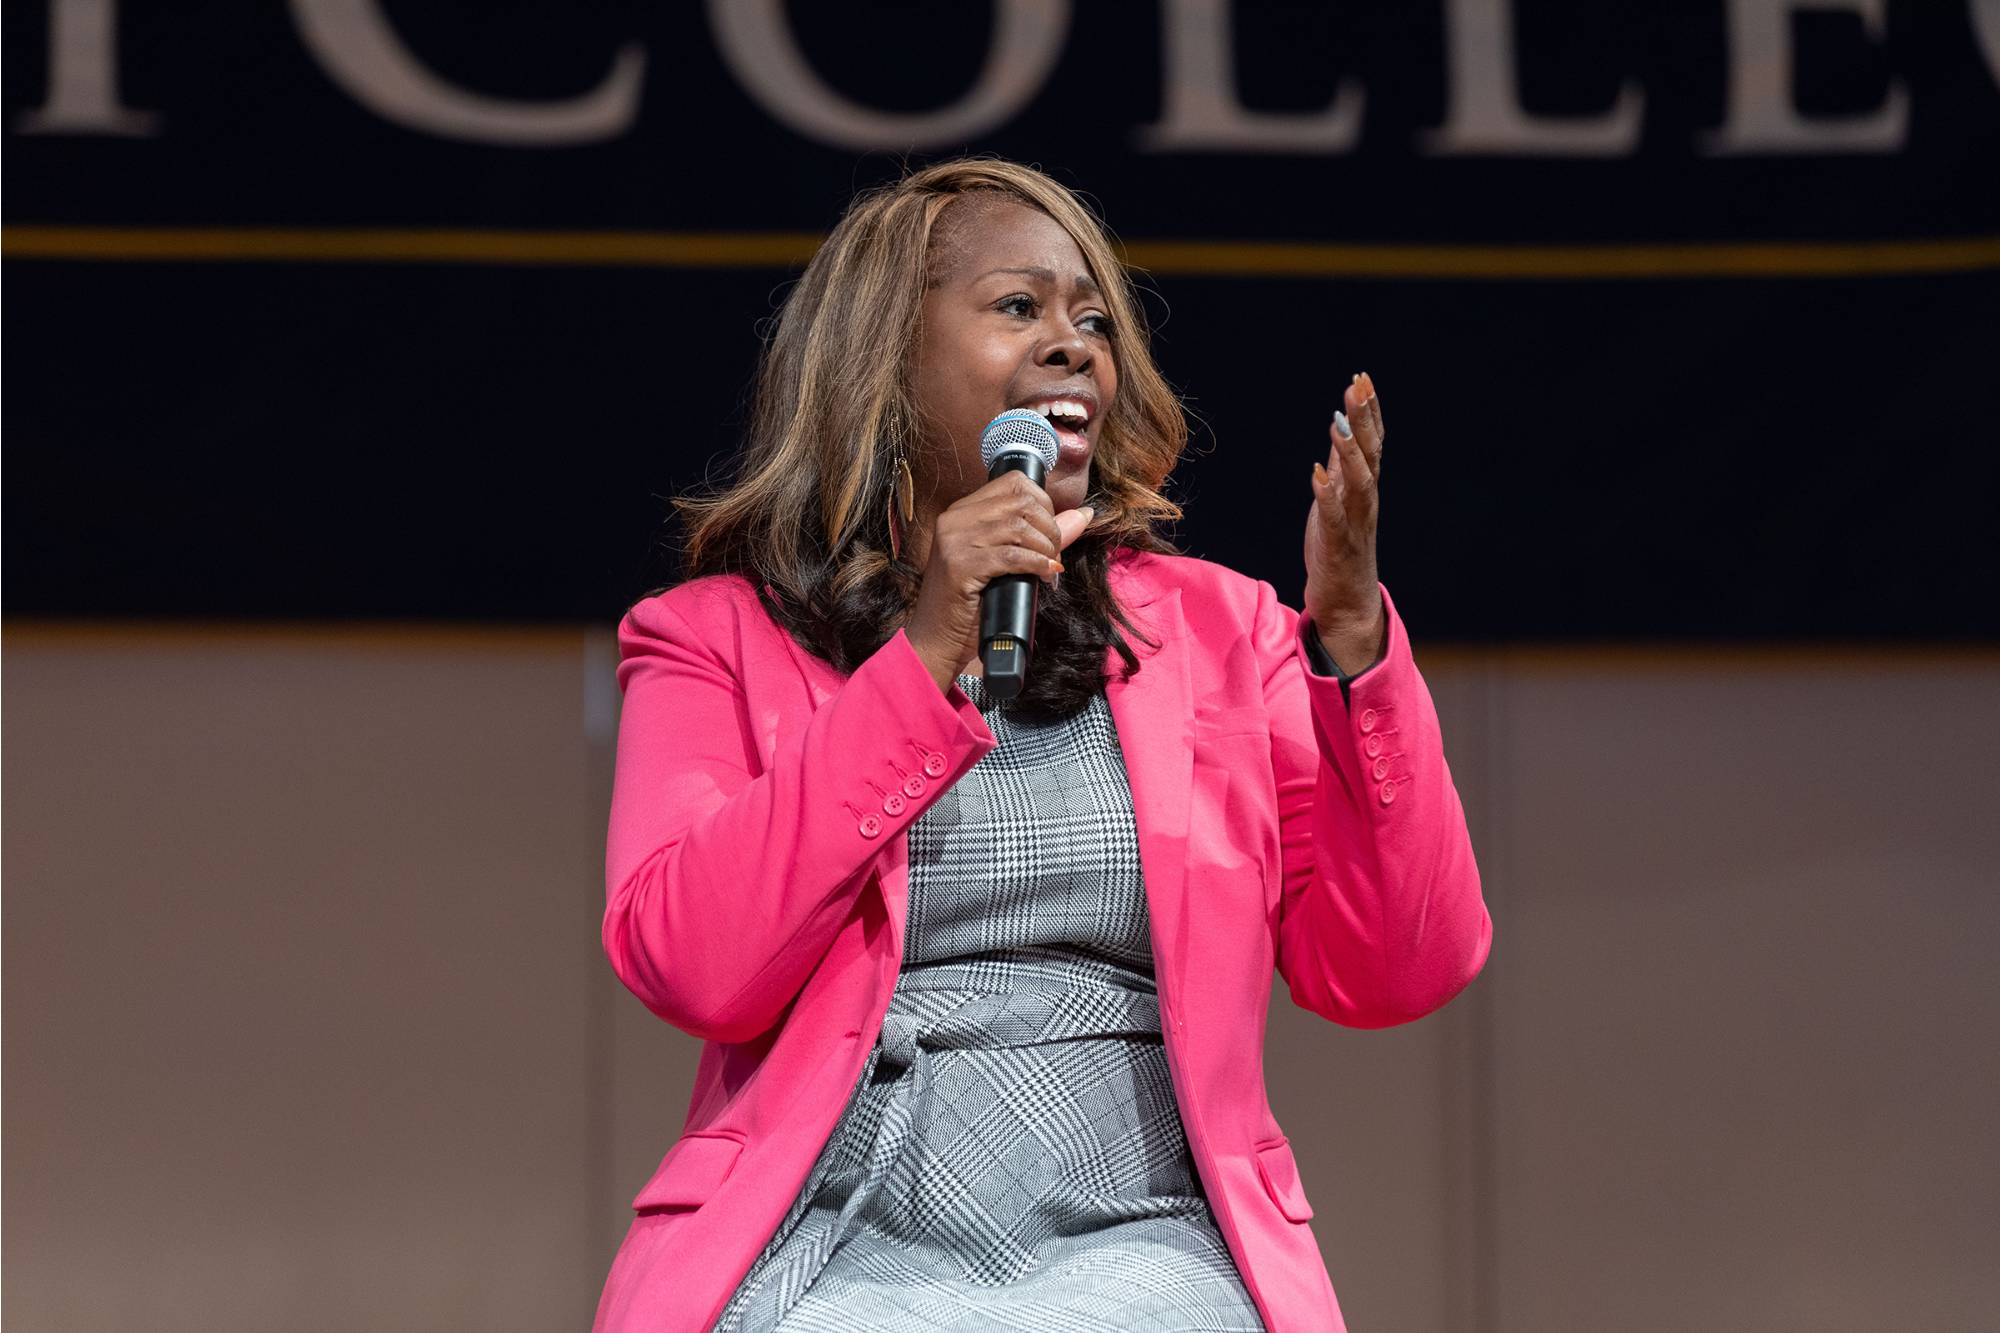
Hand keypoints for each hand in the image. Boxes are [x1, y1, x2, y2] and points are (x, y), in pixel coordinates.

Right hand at [905, 472, 1093, 691]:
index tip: (1050, 531)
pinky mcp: (961, 566)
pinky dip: (1036, 564)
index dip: (1044, 502)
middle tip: (1054, 555)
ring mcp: (954, 541)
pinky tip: (1044, 576)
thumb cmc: (972, 603)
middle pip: (1021, 501)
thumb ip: (1040, 535)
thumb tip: (1084, 515)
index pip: (1013, 482)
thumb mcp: (1005, 562)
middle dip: (1050, 527)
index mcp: (962, 511)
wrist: (938, 640)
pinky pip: (1012, 555)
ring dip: (1045, 548)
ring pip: (1019, 526)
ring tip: (1049, 569)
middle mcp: (954, 519)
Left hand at [1304, 370, 1386, 673]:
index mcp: (1363, 490)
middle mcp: (1364, 503)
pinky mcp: (1338, 547)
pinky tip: (1317, 475)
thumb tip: (1342, 428)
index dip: (1368, 412)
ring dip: (1351, 452)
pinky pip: (1334, 519)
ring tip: (1340, 423)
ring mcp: (1354, 525)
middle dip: (1365, 420)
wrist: (1347, 604)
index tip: (1362, 379)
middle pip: (1370, 454)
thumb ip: (1342, 467)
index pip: (1371, 443)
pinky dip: (1328, 496)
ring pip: (1359, 483)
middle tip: (1360, 386)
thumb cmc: (1340, 550)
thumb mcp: (1338, 500)